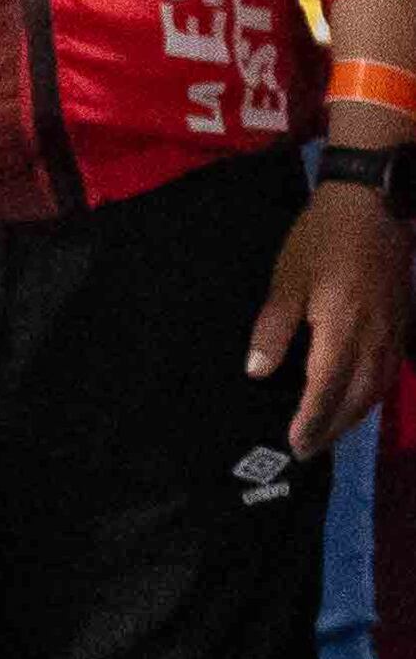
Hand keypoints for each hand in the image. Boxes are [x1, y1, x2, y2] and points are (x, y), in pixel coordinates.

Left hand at [253, 179, 412, 458]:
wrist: (372, 207)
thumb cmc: (321, 240)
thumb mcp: (287, 280)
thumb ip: (273, 329)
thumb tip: (257, 372)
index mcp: (343, 330)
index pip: (327, 389)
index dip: (313, 421)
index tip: (296, 445)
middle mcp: (374, 341)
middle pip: (356, 398)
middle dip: (332, 427)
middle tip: (308, 450)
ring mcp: (394, 335)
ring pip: (377, 390)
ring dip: (353, 416)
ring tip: (329, 433)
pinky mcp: (401, 326)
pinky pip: (388, 373)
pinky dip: (372, 395)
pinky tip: (358, 400)